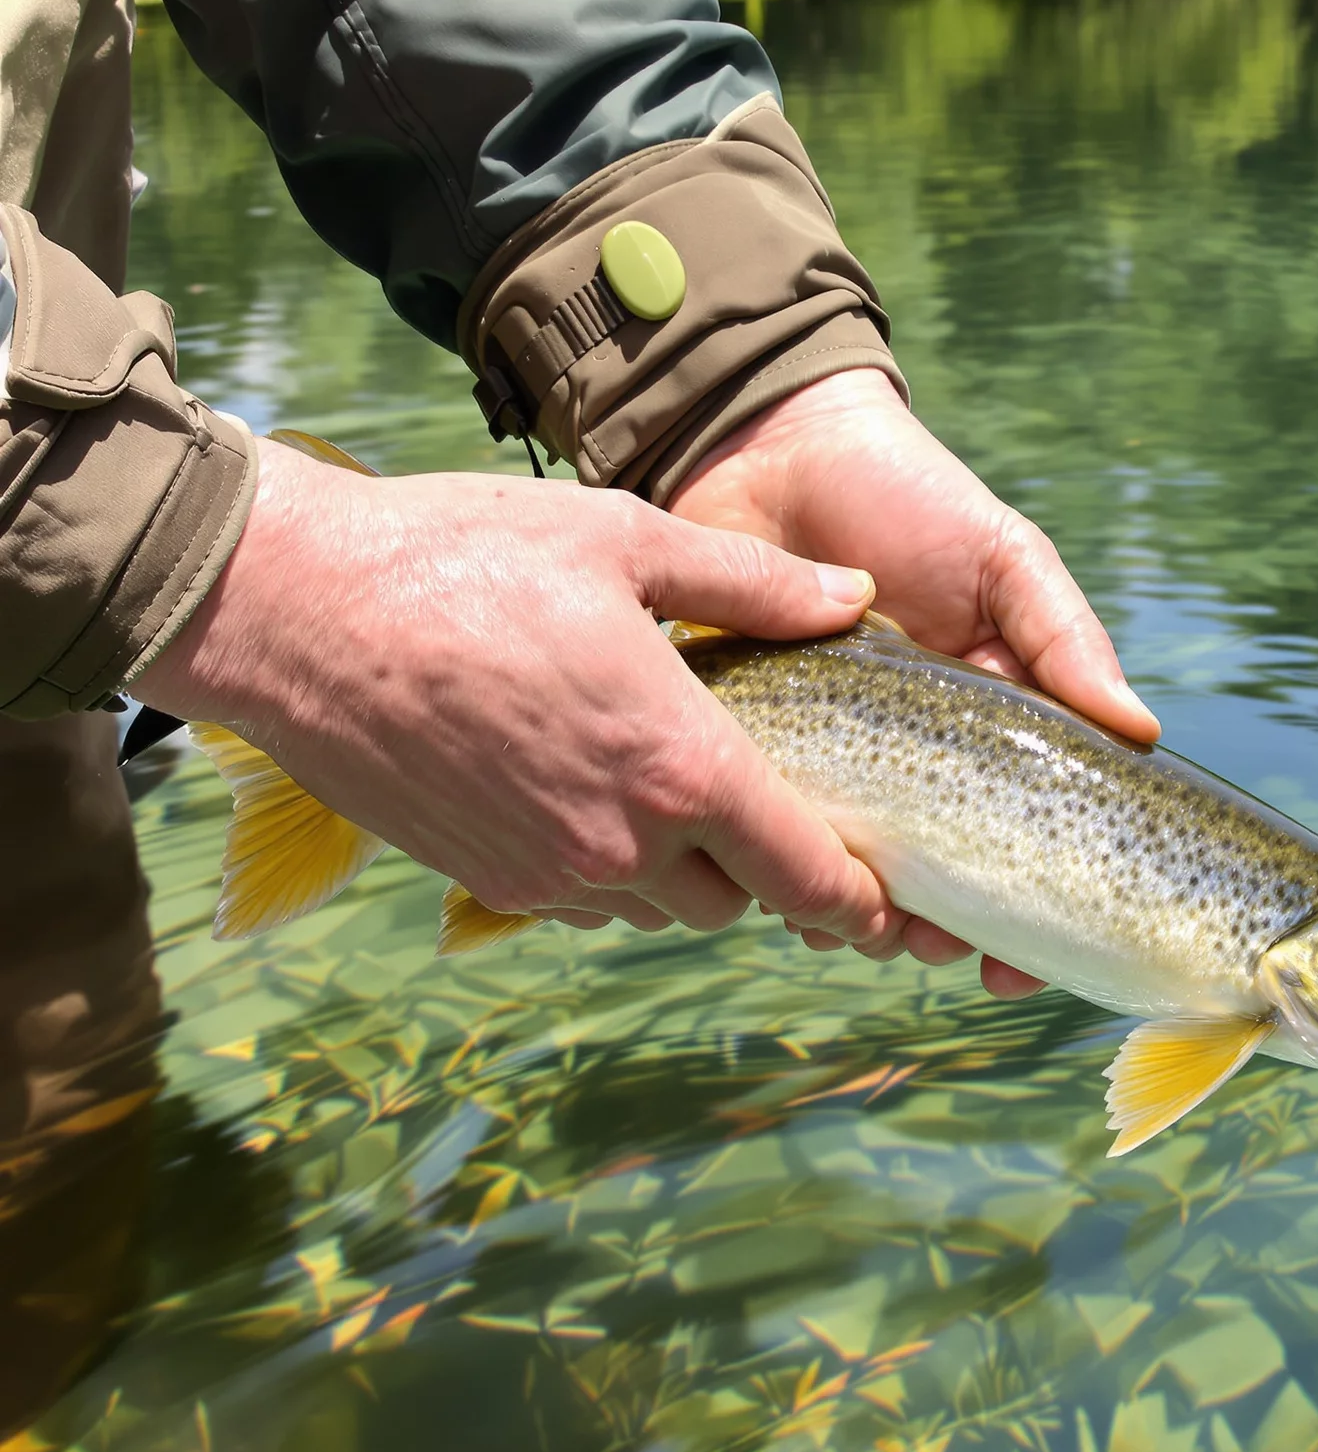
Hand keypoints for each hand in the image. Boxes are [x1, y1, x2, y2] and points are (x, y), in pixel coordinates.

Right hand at [133, 438, 900, 943]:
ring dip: (685, 873)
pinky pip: (583, 905)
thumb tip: (852, 598)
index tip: (887, 908)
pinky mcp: (487, 880)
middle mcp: (622, 844)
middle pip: (736, 901)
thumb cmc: (464, 557)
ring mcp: (549, 873)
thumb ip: (753, 586)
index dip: (857, 903)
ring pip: (659, 911)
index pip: (803, 876)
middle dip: (765, 869)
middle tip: (776, 812)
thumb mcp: (626, 540)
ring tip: (677, 793)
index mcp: (680, 765)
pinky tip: (593, 798)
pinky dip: (610, 873)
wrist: (295, 610)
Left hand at [669, 368, 1158, 994]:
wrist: (768, 445)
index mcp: (983, 726)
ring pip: (846, 875)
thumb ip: (1065, 641)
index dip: (1026, 913)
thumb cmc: (908, 497)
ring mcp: (829, 761)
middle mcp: (909, 760)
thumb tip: (1141, 732)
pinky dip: (773, 867)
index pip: (1018, 839)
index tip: (1021, 969)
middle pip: (931, 881)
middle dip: (934, 933)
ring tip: (857, 921)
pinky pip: (763, 832)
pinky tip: (780, 879)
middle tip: (929, 945)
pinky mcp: (752, 748)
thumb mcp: (1006, 562)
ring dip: (853, 917)